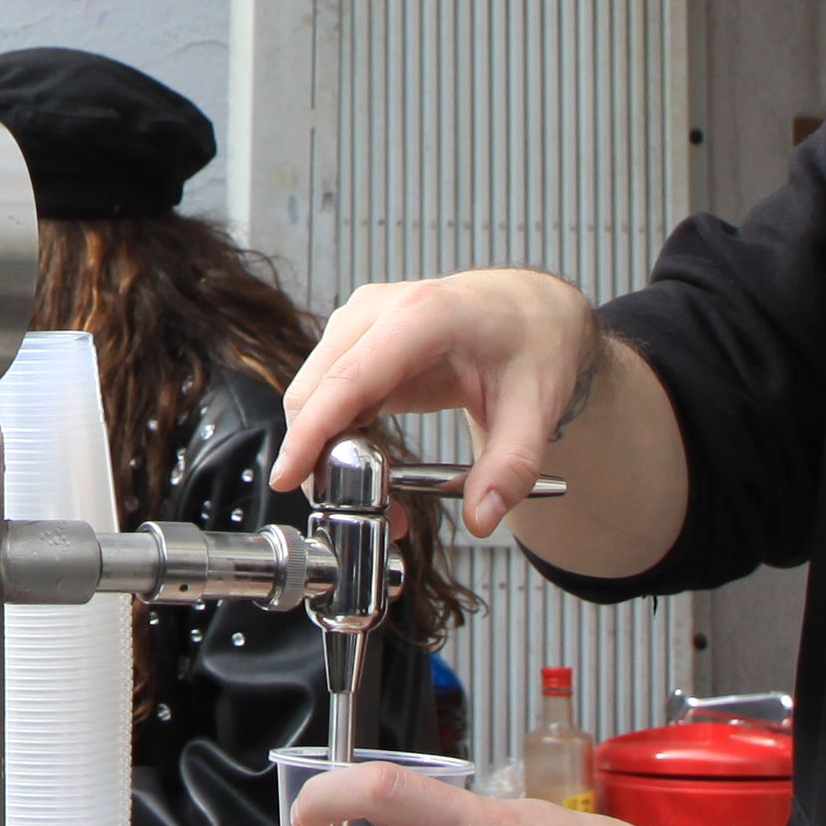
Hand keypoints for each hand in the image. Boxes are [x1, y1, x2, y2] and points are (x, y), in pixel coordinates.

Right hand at [272, 269, 604, 534]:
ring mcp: (361, 321)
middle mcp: (378, 310)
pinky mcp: (356, 339)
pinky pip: (327, 393)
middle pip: (316, 389)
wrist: (532, 308)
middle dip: (321, 456)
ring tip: (379, 495)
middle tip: (362, 511)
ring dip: (328, 449)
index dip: (312, 431)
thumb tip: (481, 517)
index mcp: (423, 316)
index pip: (348, 378)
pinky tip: (371, 463)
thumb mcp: (537, 406)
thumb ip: (511, 466)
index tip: (288, 477)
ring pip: (312, 393)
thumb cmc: (534, 340)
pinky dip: (336, 434)